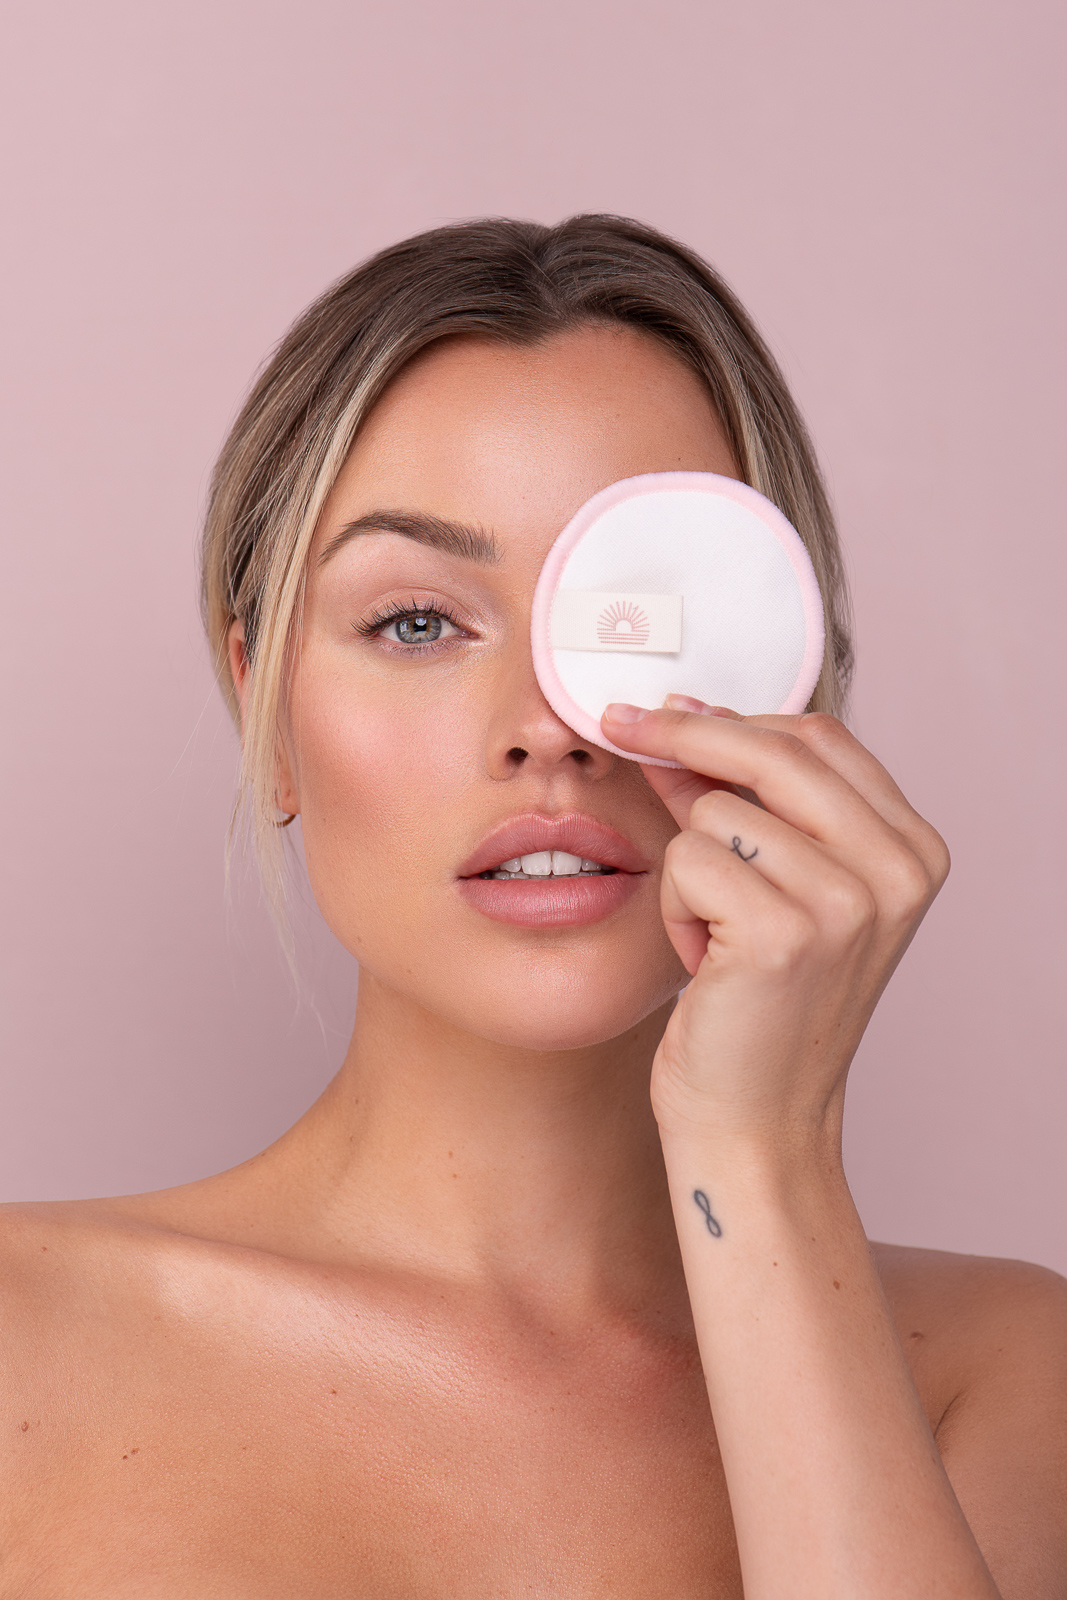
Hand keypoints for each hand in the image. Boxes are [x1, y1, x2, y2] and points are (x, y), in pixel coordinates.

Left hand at [601, 699, 949, 1148]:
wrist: (758, 1123)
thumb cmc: (760, 1006)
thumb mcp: (779, 888)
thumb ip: (745, 803)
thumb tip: (678, 725)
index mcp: (912, 851)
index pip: (819, 738)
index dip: (734, 715)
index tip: (672, 708)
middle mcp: (896, 871)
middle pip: (773, 749)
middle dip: (683, 733)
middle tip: (620, 723)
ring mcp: (846, 902)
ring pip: (716, 810)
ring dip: (690, 867)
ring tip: (716, 933)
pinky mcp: (784, 933)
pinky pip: (688, 861)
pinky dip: (675, 906)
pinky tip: (705, 958)